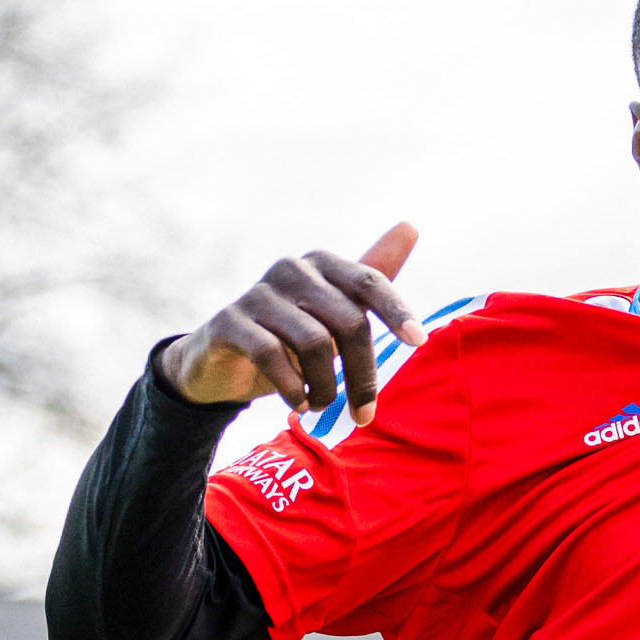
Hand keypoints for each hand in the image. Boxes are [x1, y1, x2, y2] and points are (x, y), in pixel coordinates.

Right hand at [160, 224, 421, 416]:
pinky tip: (299, 404)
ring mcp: (258, 293)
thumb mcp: (333, 313)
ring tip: (323, 405)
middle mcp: (291, 269)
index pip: (369, 281)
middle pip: (348, 322)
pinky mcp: (230, 321)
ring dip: (326, 387)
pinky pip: (272, 355)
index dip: (396, 310)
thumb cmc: (289, 337)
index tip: (417, 342)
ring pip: (313, 343)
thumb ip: (369, 280)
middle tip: (364, 414)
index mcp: (322, 265)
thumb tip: (411, 225)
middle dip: (363, 375)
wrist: (222, 362)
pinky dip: (292, 388)